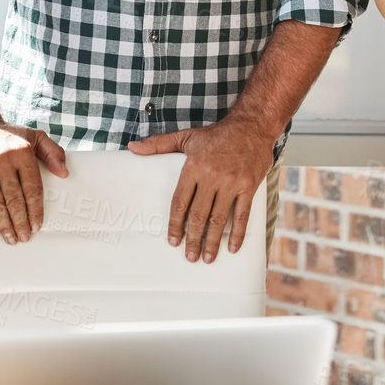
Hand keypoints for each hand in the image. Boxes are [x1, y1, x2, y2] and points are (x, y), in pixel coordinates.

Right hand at [0, 117, 67, 244]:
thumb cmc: (6, 134)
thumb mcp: (33, 136)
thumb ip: (52, 152)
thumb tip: (64, 173)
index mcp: (21, 152)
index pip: (32, 188)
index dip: (35, 211)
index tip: (37, 225)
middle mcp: (1, 160)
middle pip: (13, 200)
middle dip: (20, 223)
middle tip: (24, 237)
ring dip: (3, 225)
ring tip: (10, 237)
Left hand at [130, 117, 274, 262]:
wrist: (251, 126)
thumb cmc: (217, 134)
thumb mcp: (186, 136)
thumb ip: (158, 145)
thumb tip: (133, 148)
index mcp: (194, 167)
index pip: (180, 201)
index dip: (176, 224)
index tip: (173, 240)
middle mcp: (212, 176)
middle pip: (199, 215)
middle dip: (193, 239)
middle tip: (190, 256)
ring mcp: (232, 183)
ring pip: (219, 219)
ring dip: (212, 241)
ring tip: (207, 258)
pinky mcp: (249, 186)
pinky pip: (242, 214)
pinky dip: (238, 233)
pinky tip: (232, 247)